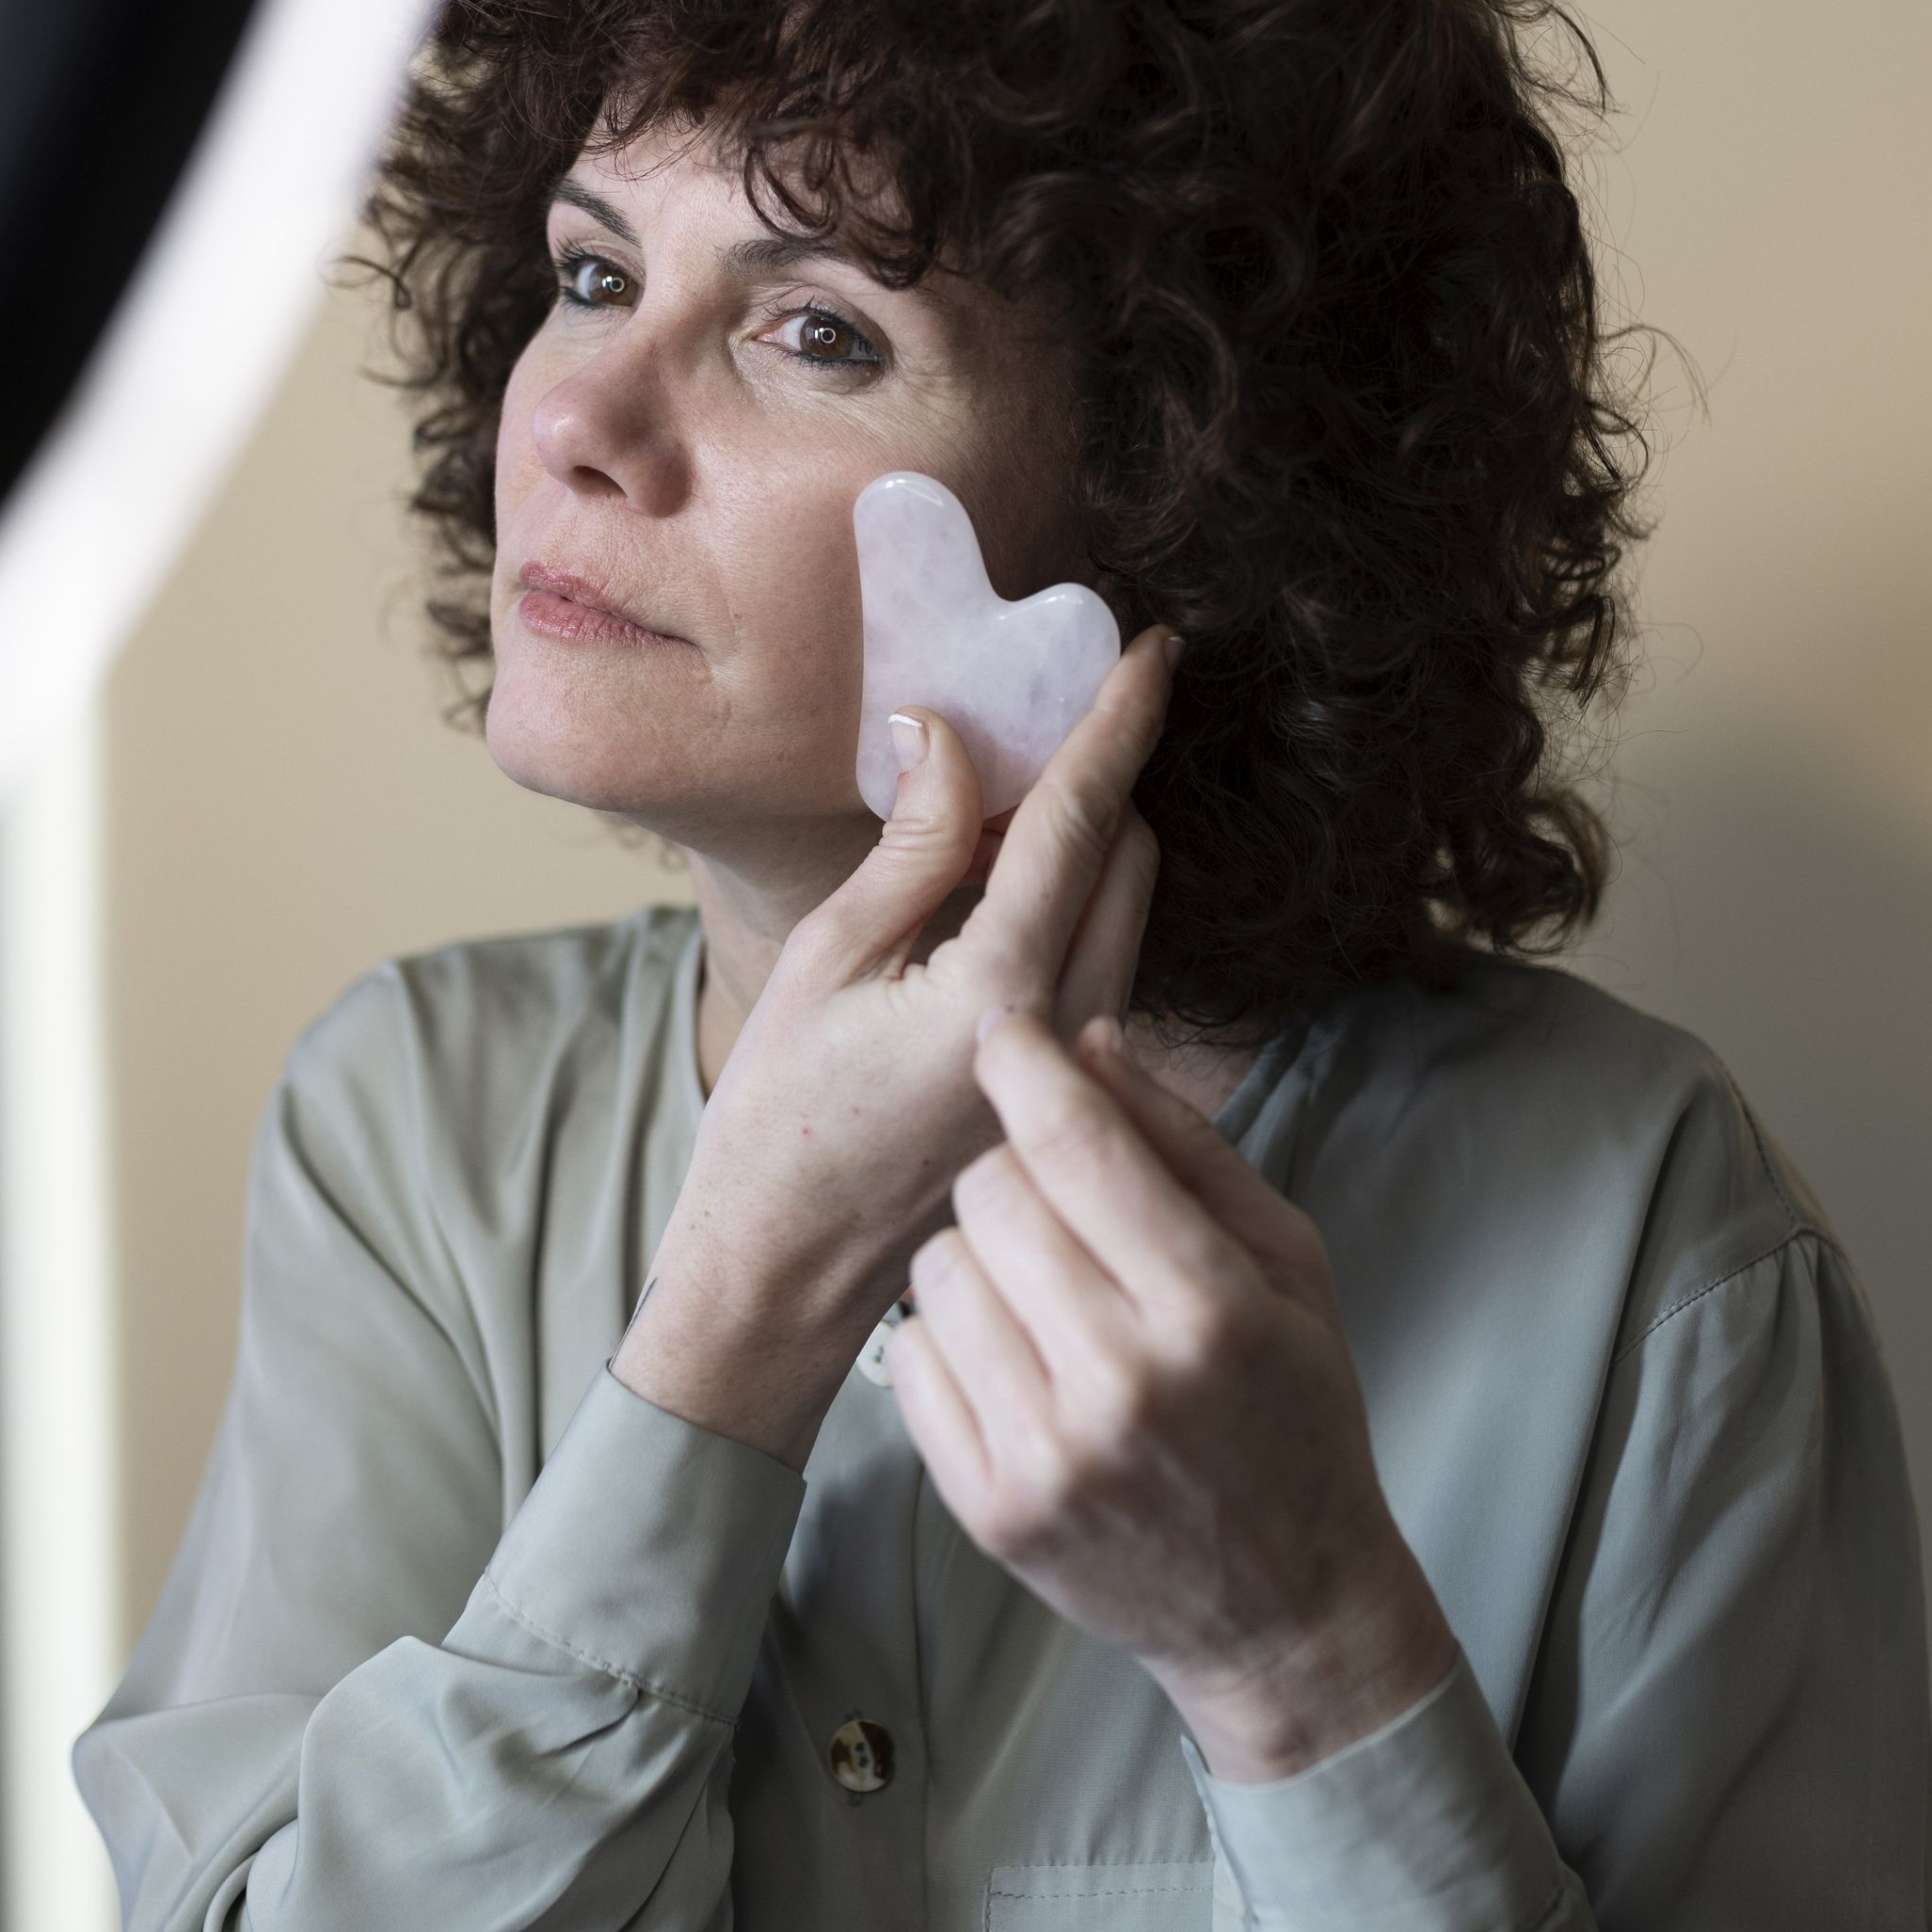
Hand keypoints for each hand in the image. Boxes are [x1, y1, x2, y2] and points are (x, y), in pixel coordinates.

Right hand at [614, 631, 1176, 1465]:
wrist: (783, 1282)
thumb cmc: (778, 1124)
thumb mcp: (827, 961)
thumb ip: (913, 846)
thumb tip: (954, 734)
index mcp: (1001, 992)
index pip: (1085, 823)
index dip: (1120, 723)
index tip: (1153, 649)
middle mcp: (1067, 1033)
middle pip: (1131, 859)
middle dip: (1105, 776)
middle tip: (1038, 722)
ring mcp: (1080, 1075)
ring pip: (1125, 915)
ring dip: (1087, 844)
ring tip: (989, 817)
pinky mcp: (1070, 1098)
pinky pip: (1099, 966)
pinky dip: (1069, 908)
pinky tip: (987, 900)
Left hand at [884, 1013, 1461, 1781]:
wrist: (1282, 1610)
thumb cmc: (1295, 1414)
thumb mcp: (1289, 1264)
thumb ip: (1186, 1147)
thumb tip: (1087, 1040)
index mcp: (1210, 1310)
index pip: (1076, 1145)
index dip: (1026, 1061)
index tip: (1006, 1028)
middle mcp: (1121, 1383)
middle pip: (990, 1192)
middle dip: (1017, 1172)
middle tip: (1063, 1208)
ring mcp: (1046, 1454)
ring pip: (938, 1267)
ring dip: (980, 1255)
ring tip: (1045, 1293)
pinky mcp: (988, 1508)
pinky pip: (913, 1356)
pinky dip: (954, 1338)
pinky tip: (1018, 1361)